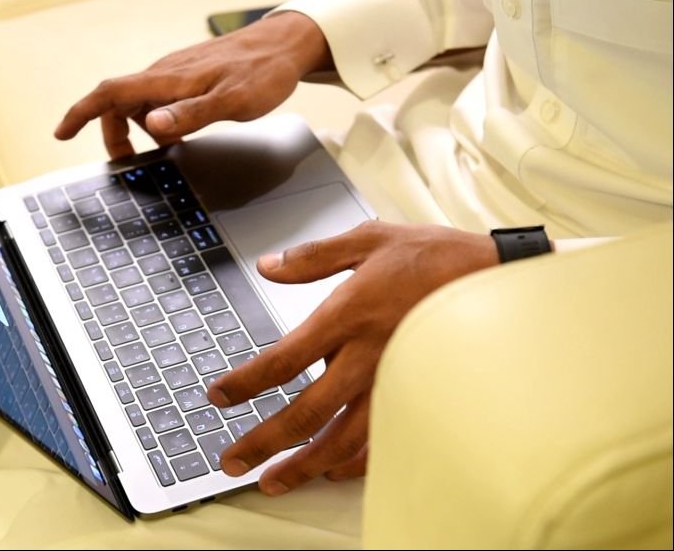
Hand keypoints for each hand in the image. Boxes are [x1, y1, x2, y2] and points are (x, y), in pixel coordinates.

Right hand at [54, 11, 330, 158]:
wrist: (285, 46)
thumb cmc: (262, 72)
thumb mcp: (230, 101)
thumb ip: (190, 115)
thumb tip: (153, 126)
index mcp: (168, 80)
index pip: (109, 93)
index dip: (80, 114)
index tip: (61, 133)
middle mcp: (165, 74)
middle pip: (118, 103)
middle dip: (113, 134)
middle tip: (126, 164)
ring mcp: (175, 75)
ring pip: (139, 104)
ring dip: (137, 130)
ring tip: (158, 153)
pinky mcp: (188, 78)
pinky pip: (158, 101)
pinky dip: (155, 122)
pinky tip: (176, 135)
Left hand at [207, 221, 499, 494]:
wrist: (503, 279)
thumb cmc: (439, 257)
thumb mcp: (371, 239)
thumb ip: (314, 257)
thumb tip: (268, 266)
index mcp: (349, 316)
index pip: (284, 360)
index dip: (246, 383)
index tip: (219, 396)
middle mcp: (367, 358)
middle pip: (305, 414)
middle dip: (264, 442)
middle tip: (231, 461)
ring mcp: (395, 385)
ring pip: (341, 441)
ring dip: (303, 466)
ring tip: (273, 484)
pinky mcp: (419, 400)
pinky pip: (383, 444)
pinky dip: (354, 464)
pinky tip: (332, 473)